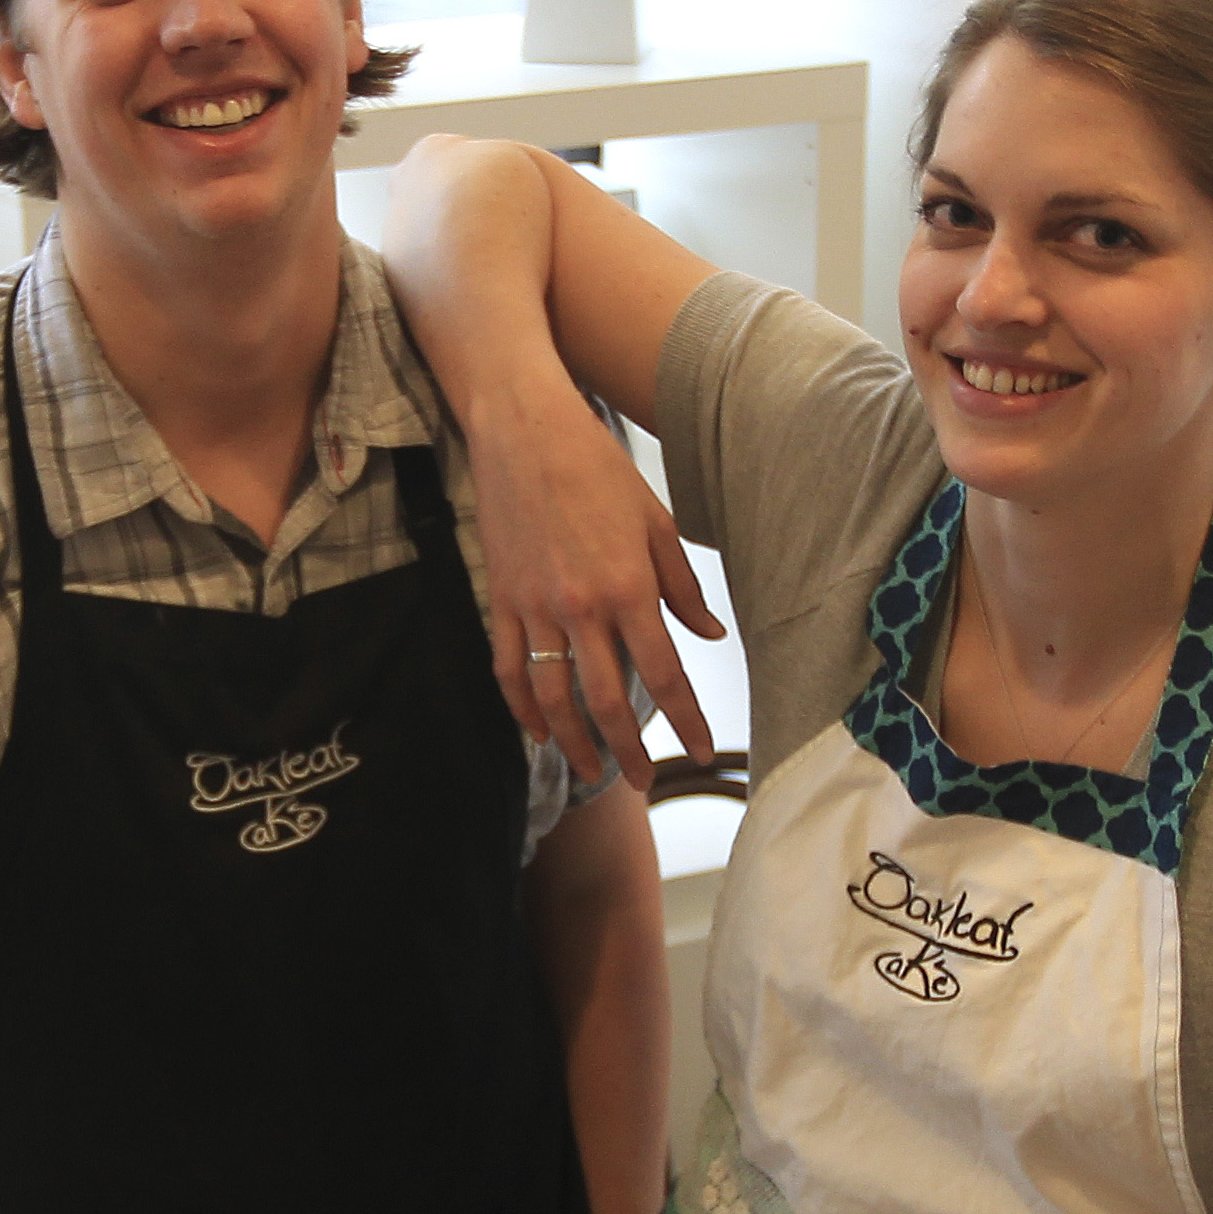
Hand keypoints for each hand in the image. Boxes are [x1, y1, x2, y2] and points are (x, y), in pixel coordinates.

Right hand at [460, 368, 722, 786]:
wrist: (522, 430)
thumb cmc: (596, 468)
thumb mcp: (656, 521)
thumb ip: (683, 586)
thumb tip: (710, 635)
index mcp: (629, 587)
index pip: (663, 673)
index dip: (686, 719)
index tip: (701, 752)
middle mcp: (582, 607)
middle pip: (605, 700)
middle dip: (628, 750)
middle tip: (644, 783)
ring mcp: (535, 607)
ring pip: (553, 696)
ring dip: (573, 743)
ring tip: (592, 772)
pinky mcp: (502, 599)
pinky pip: (510, 668)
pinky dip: (522, 707)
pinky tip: (537, 732)